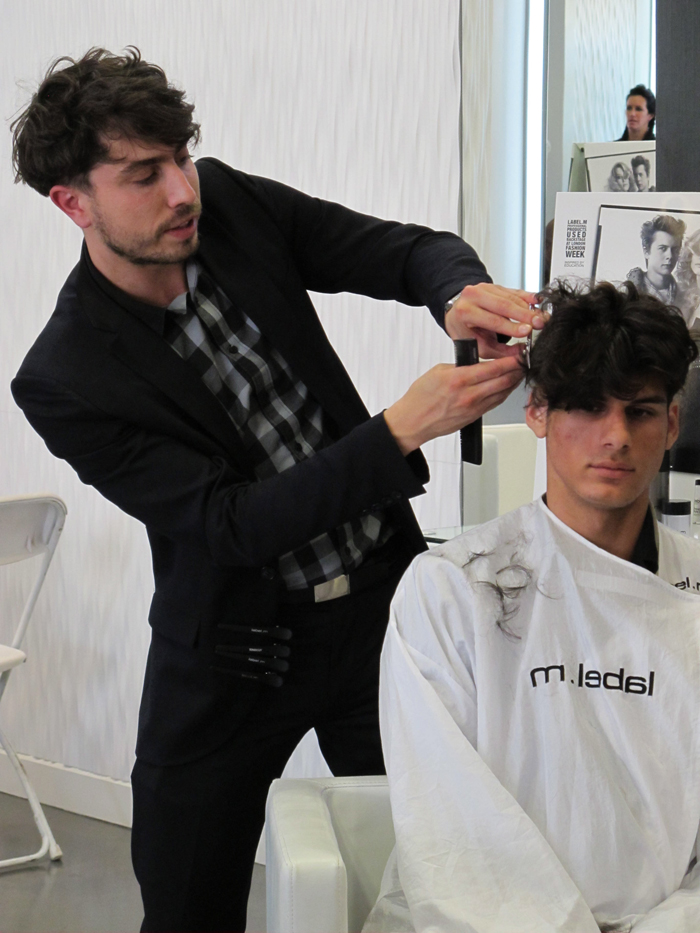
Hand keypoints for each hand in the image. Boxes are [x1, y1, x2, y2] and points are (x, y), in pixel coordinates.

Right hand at [384, 357, 523, 454]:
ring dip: (514, 381)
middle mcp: (469, 395)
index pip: (493, 368)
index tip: (518, 353)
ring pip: (503, 392)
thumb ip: (460, 366)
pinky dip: (504, 393)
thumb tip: (477, 363)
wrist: (413, 422)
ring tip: (519, 371)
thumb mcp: (438, 372)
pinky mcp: (474, 417)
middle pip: (503, 380)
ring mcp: (473, 408)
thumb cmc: (420, 398)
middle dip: (517, 369)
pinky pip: (495, 403)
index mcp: (459, 379)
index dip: (511, 360)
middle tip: (524, 361)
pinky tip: (507, 386)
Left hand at [444, 282, 544, 358]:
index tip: (527, 332)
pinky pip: (514, 291)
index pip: (492, 320)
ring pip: (511, 297)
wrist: (458, 316)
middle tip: (539, 323)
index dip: (511, 326)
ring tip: (541, 318)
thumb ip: (502, 352)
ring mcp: (484, 288)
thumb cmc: (467, 332)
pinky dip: (527, 297)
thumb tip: (522, 355)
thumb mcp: (481, 347)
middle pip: (503, 305)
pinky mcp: (495, 286)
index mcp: (464, 312)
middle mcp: (472, 296)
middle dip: (524, 315)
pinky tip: (537, 303)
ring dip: (528, 308)